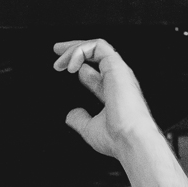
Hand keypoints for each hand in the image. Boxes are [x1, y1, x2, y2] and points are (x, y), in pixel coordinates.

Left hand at [53, 40, 158, 156]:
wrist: (130, 140)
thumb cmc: (116, 138)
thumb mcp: (90, 129)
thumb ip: (80, 119)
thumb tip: (70, 114)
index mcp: (113, 93)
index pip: (95, 72)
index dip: (78, 65)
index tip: (61, 66)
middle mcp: (117, 79)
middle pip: (96, 54)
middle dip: (75, 49)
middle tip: (57, 50)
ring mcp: (118, 71)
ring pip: (97, 46)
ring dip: (74, 49)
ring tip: (59, 63)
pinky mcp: (116, 66)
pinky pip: (98, 46)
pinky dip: (81, 51)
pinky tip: (71, 66)